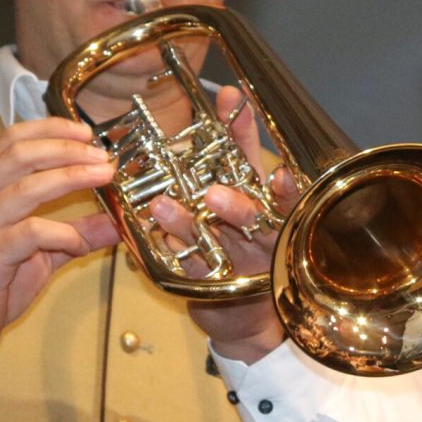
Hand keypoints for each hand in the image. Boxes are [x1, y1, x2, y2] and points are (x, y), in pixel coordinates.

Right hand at [0, 117, 119, 416]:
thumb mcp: (37, 256)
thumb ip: (73, 234)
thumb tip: (115, 222)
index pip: (12, 140)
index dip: (51, 130)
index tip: (86, 133)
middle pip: (20, 154)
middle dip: (67, 149)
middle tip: (102, 157)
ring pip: (26, 186)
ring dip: (71, 176)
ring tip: (103, 178)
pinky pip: (29, 233)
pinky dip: (62, 232)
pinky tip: (78, 242)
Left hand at [147, 86, 298, 362]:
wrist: (247, 319)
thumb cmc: (247, 250)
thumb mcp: (246, 195)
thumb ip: (235, 156)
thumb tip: (223, 102)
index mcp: (265, 202)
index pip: (255, 162)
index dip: (243, 132)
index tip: (230, 102)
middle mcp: (260, 231)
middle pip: (255, 214)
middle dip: (236, 203)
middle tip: (213, 193)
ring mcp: (242, 262)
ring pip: (222, 243)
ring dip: (191, 228)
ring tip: (164, 210)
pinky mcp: (219, 286)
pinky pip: (197, 270)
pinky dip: (177, 256)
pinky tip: (156, 240)